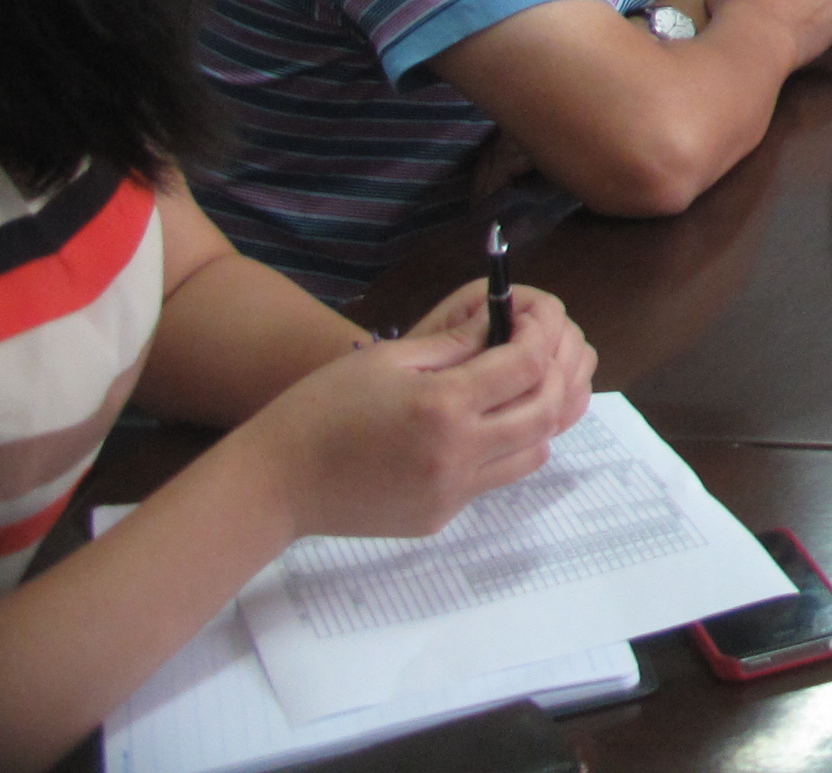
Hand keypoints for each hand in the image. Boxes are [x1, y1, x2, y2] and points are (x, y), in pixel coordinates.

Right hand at [247, 290, 595, 540]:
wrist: (273, 485)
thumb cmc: (320, 409)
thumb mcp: (387, 358)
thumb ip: (454, 343)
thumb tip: (502, 325)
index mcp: (442, 406)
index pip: (527, 366)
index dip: (540, 334)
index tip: (534, 318)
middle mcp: (457, 454)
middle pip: (546, 411)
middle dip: (554, 374)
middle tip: (539, 351)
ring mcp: (451, 492)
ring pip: (534, 452)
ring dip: (539, 417)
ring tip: (517, 389)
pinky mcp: (440, 517)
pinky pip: (495, 480)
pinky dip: (503, 449)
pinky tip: (480, 427)